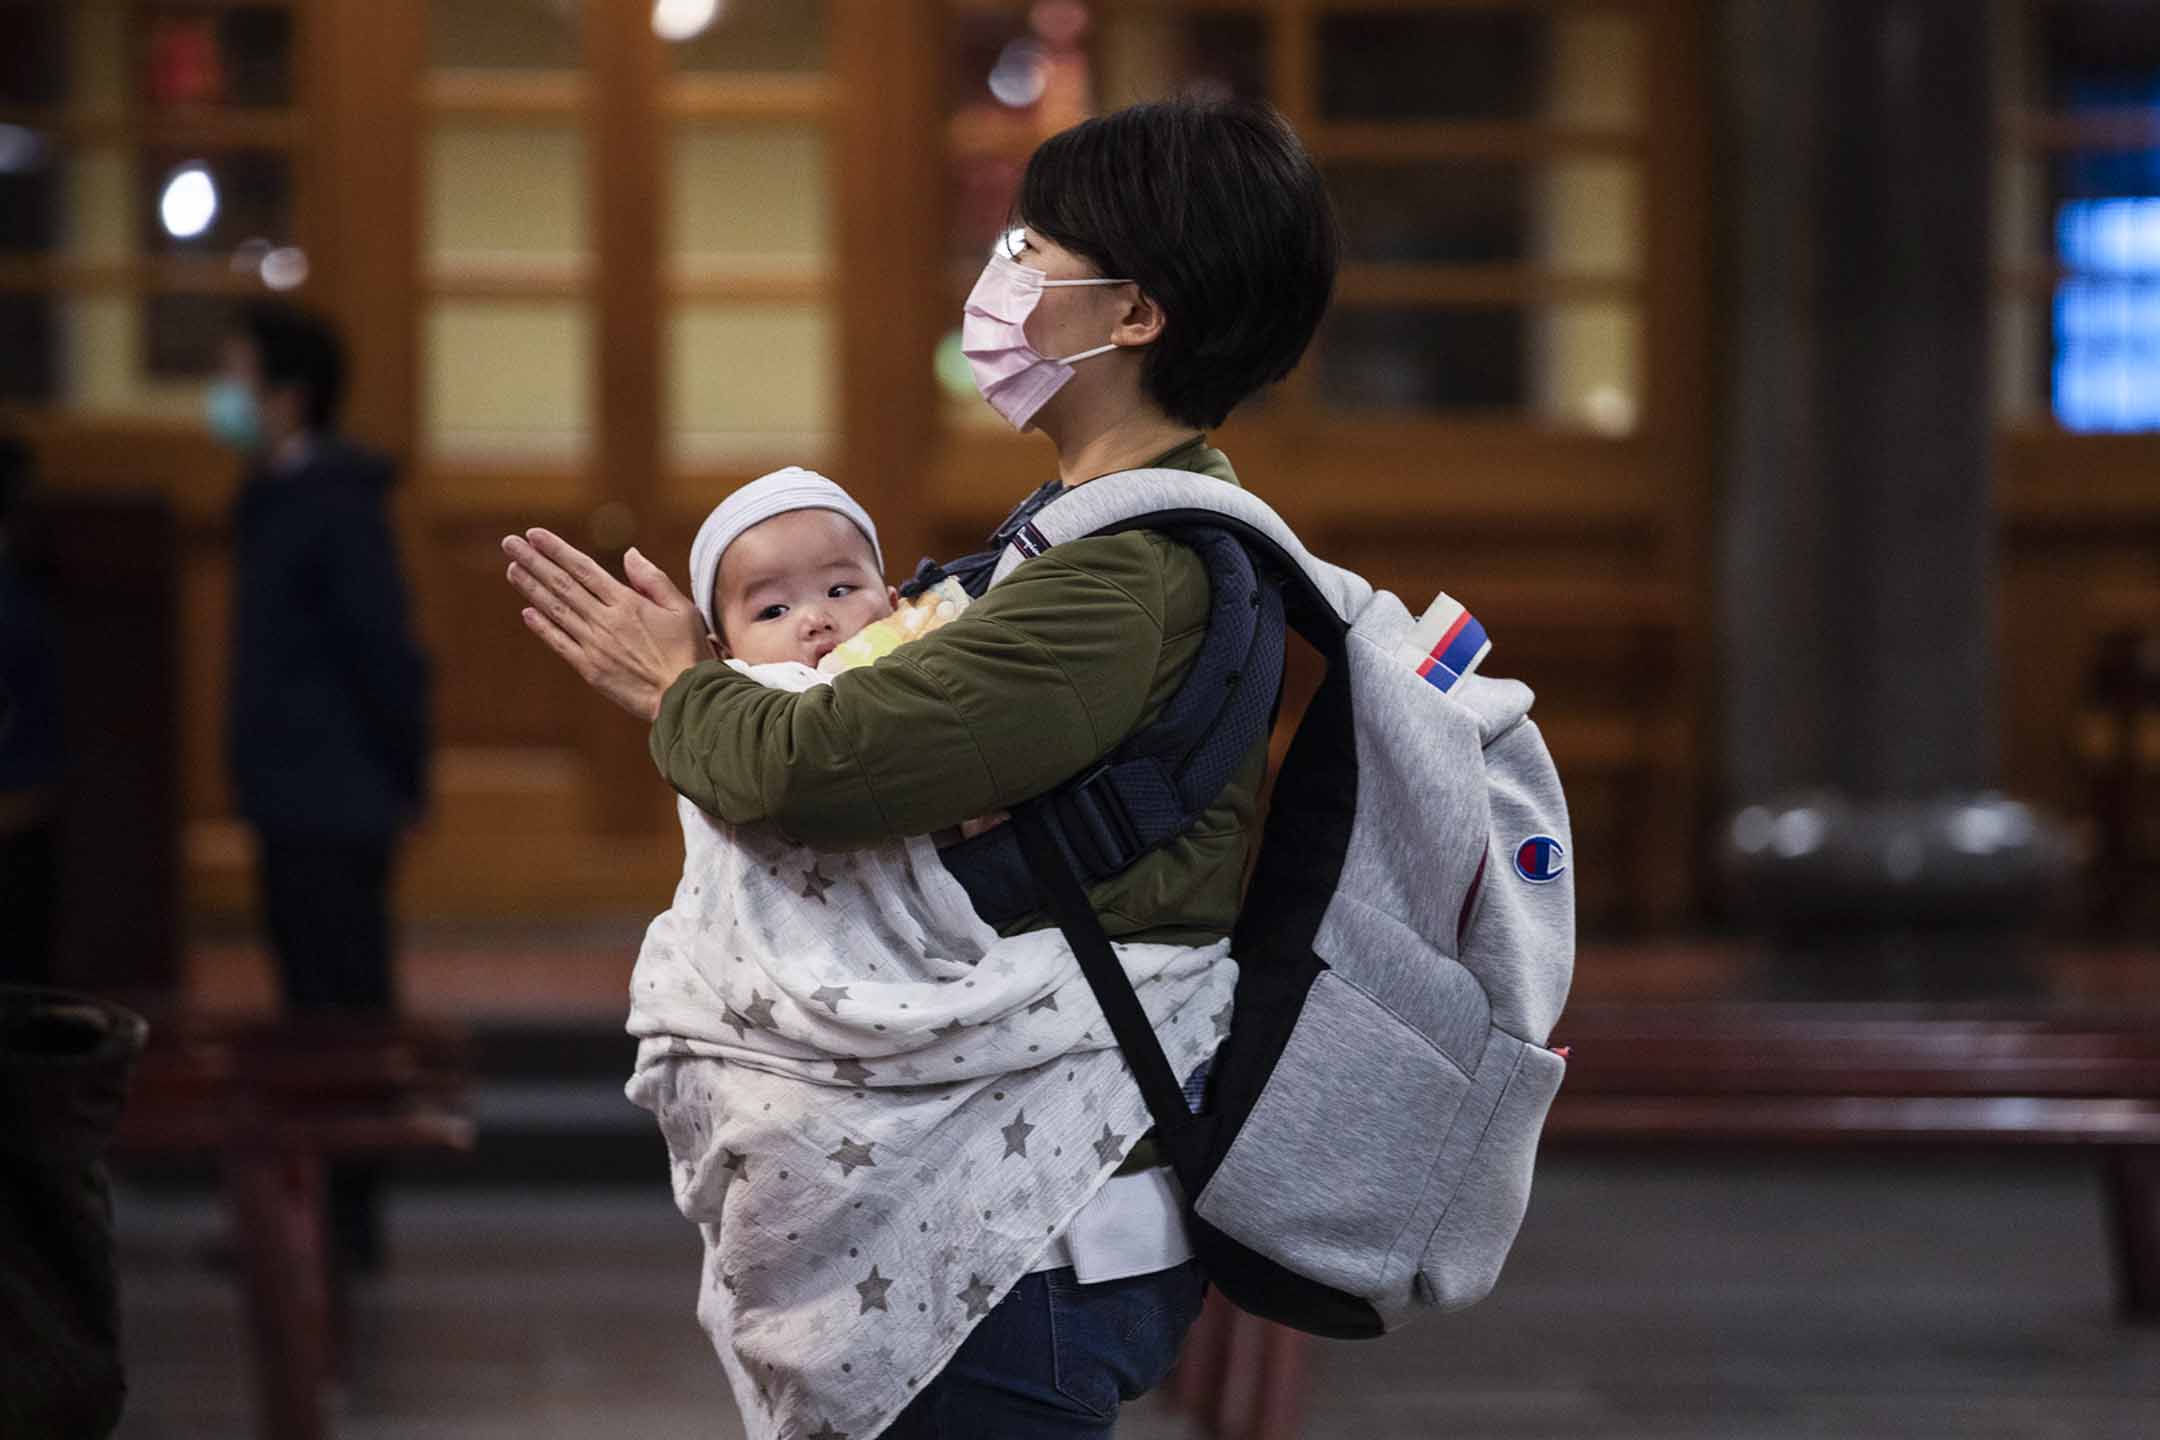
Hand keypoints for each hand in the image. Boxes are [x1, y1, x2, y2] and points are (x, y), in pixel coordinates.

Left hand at [502, 529, 708, 721]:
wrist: (685, 698)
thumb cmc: (688, 652)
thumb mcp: (682, 609)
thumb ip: (653, 580)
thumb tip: (629, 554)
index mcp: (627, 603)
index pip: (584, 569)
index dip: (557, 550)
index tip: (534, 534)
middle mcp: (605, 620)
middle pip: (563, 585)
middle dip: (535, 561)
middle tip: (510, 543)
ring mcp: (594, 645)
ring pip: (556, 610)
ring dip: (532, 588)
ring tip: (512, 569)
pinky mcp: (590, 669)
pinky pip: (560, 643)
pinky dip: (542, 627)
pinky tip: (527, 612)